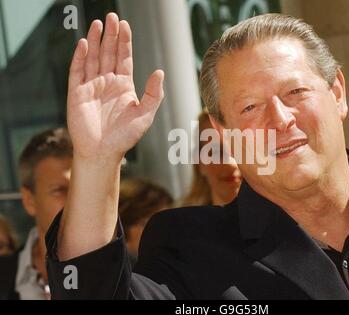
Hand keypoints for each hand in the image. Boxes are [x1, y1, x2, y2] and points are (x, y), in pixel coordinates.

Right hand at [67, 13, 163, 162]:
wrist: (103, 152)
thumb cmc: (125, 136)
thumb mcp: (145, 114)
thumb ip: (153, 94)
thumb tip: (159, 71)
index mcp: (123, 85)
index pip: (124, 58)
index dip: (124, 41)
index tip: (125, 25)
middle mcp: (107, 82)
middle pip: (109, 53)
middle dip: (111, 35)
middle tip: (112, 16)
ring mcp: (91, 86)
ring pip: (93, 58)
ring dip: (96, 41)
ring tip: (98, 24)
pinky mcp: (77, 93)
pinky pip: (78, 72)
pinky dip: (80, 58)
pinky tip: (85, 44)